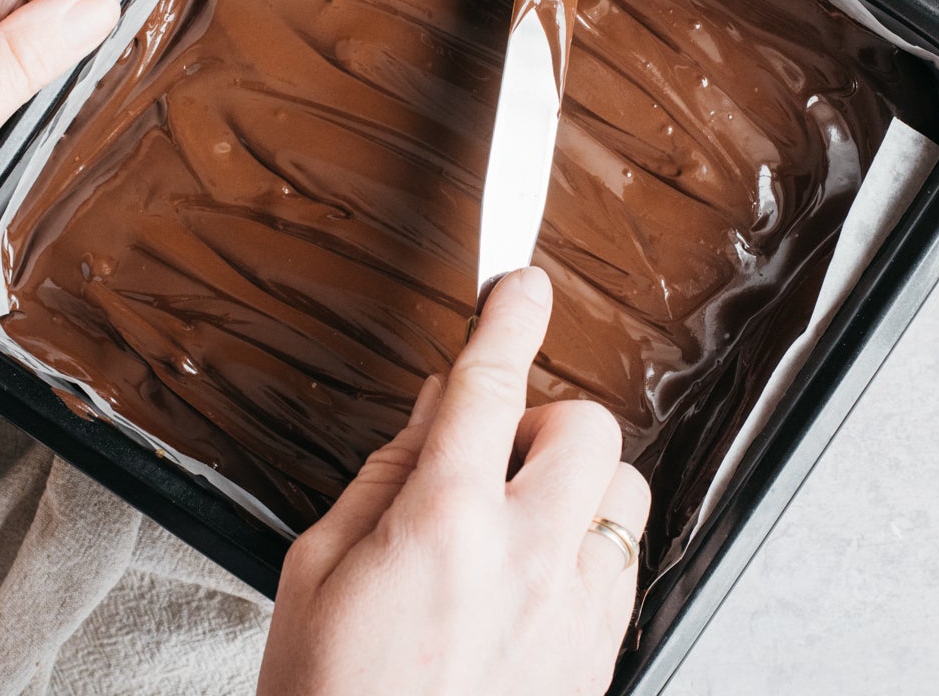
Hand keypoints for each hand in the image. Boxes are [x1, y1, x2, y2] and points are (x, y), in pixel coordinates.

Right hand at [259, 268, 651, 695]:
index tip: (521, 283)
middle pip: (586, 425)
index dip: (510, 317)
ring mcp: (576, 611)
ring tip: (513, 523)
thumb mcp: (316, 572)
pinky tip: (530, 581)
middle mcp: (528, 559)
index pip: (491, 384)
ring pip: (622, 490)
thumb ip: (382, 476)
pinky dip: (586, 547)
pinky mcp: (600, 655)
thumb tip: (430, 411)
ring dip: (573, 483)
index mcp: (443, 524)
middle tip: (488, 454)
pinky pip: (623, 561)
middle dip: (539, 419)